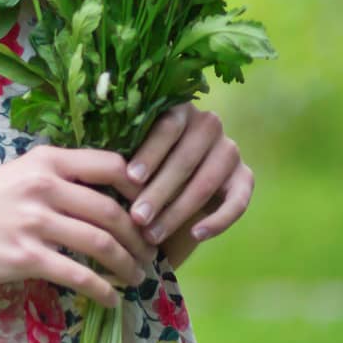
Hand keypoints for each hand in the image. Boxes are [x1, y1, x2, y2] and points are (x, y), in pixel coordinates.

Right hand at [0, 145, 157, 309]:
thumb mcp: (21, 175)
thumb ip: (60, 179)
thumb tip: (110, 196)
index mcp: (45, 160)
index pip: (110, 165)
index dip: (140, 189)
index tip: (150, 211)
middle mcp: (42, 184)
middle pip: (112, 210)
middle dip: (140, 239)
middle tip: (150, 255)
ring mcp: (33, 220)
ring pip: (100, 243)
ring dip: (128, 265)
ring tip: (137, 278)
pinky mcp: (25, 256)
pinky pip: (78, 275)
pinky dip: (102, 291)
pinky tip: (111, 300)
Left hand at [119, 103, 252, 264]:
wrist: (173, 187)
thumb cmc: (141, 166)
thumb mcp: (132, 151)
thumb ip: (123, 148)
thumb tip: (97, 158)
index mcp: (179, 108)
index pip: (167, 127)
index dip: (150, 153)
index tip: (130, 178)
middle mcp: (208, 124)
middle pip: (185, 158)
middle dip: (159, 191)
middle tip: (137, 217)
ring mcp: (230, 150)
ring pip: (206, 182)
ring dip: (179, 211)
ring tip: (154, 233)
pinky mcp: (245, 178)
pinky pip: (237, 201)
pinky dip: (218, 220)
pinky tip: (197, 234)